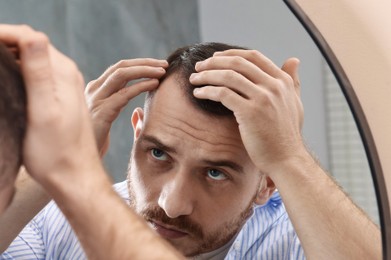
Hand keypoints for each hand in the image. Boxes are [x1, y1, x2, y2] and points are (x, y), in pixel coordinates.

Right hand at [0, 24, 99, 185]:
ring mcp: (65, 85)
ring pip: (33, 58)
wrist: (75, 176)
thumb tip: (32, 35)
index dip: (1, 34)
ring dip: (11, 56)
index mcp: (63, 73)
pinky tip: (7, 80)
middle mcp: (67, 74)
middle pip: (31, 44)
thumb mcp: (43, 111)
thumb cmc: (57, 152)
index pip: (29, 37)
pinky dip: (19, 70)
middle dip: (4, 42)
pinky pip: (37, 73)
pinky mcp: (61, 97)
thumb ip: (38, 73)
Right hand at [85, 58, 167, 154]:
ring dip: (145, 70)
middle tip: (164, 63)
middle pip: (121, 66)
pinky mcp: (102, 112)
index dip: (140, 63)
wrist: (77, 158)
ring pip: (122, 74)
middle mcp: (94, 89)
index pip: (119, 68)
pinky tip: (154, 84)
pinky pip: (124, 94)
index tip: (158, 64)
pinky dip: (141, 86)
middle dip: (145, 62)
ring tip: (162, 71)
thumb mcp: (106, 119)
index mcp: (95, 89)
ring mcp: (96, 99)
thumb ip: (118, 109)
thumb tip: (137, 110)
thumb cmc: (94, 140)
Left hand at [190, 49, 304, 173]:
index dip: (231, 54)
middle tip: (199, 66)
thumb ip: (292, 81)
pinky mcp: (250, 112)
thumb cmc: (286, 134)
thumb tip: (293, 60)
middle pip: (238, 63)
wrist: (286, 159)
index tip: (215, 57)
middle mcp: (274, 86)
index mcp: (282, 81)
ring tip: (194, 79)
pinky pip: (223, 94)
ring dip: (207, 75)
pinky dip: (208, 91)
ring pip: (228, 76)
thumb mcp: (294, 102)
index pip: (253, 56)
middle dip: (214, 62)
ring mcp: (263, 98)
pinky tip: (199, 93)